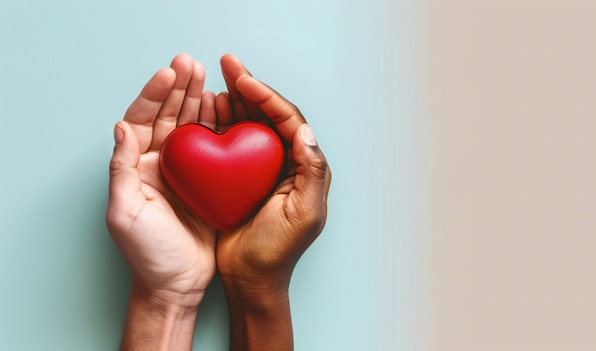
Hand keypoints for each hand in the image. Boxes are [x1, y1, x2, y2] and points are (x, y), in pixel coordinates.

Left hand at [106, 54, 216, 349]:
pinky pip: (215, 148)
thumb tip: (121, 126)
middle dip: (180, 88)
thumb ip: (121, 169)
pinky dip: (220, 127)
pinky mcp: (209, 182)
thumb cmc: (148, 254)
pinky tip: (227, 111)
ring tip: (211, 79)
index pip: (143, 120)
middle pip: (169, 116)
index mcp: (137, 167)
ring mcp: (187, 172)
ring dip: (199, 101)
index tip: (169, 73)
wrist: (176, 284)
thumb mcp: (125, 213)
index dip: (154, 94)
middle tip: (193, 64)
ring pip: (192, 127)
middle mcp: (161, 164)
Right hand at [213, 54, 331, 350]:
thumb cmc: (277, 251)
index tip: (244, 79)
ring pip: (251, 122)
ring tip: (217, 80)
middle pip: (271, 114)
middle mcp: (288, 161)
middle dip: (250, 86)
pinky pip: (232, 141)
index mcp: (307, 167)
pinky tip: (209, 109)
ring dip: (236, 99)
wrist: (251, 279)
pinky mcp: (241, 176)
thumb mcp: (303, 214)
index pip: (291, 121)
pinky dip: (222, 122)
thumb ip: (311, 172)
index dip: (268, 96)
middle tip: (228, 63)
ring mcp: (263, 167)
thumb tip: (307, 131)